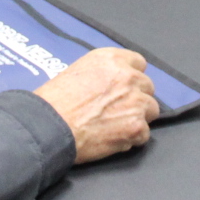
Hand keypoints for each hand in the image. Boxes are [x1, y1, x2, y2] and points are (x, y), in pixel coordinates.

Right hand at [34, 48, 158, 163]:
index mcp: (111, 59)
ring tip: (115, 126)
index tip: (124, 88)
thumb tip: (113, 85)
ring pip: (151, 110)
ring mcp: (135, 102)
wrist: (49, 126)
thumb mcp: (77, 71)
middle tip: (117, 110)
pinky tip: (113, 139)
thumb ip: (102, 74)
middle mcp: (127, 76)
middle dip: (136, 98)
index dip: (132, 77)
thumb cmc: (54, 102)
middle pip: (147, 87)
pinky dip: (131, 139)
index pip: (139, 63)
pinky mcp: (136, 126)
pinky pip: (144, 134)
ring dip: (137, 118)